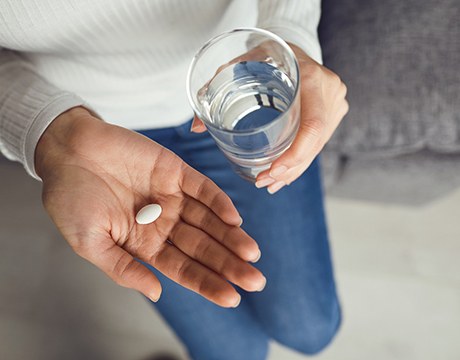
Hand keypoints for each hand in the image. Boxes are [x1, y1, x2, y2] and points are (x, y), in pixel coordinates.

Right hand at [35, 107, 264, 307]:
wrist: (66, 151)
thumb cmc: (71, 198)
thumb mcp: (90, 242)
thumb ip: (122, 268)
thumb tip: (155, 293)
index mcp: (144, 243)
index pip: (182, 269)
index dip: (206, 283)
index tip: (232, 298)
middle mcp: (164, 222)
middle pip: (203, 247)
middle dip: (228, 264)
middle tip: (255, 281)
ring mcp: (172, 196)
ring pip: (209, 220)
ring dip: (231, 236)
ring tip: (252, 253)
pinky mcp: (175, 171)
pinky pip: (202, 188)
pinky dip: (218, 202)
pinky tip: (234, 218)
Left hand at [191, 44, 347, 192]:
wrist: (292, 44)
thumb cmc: (263, 54)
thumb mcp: (239, 65)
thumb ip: (215, 90)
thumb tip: (195, 128)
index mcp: (310, 78)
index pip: (313, 126)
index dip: (295, 155)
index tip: (272, 172)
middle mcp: (329, 91)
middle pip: (314, 142)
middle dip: (289, 169)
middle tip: (264, 183)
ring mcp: (335, 102)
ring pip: (318, 146)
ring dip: (294, 169)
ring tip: (271, 184)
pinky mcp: (334, 111)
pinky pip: (320, 141)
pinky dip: (301, 159)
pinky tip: (285, 174)